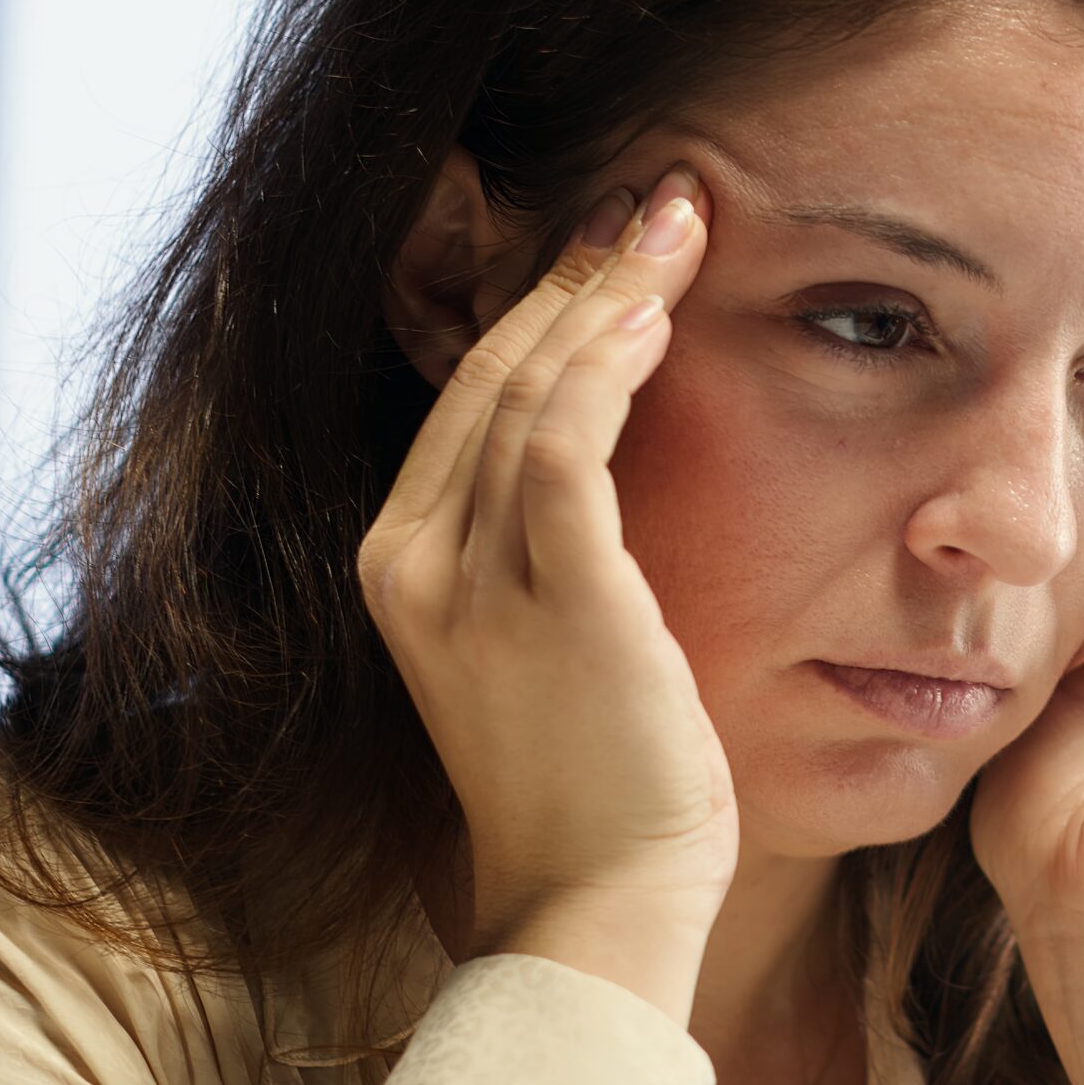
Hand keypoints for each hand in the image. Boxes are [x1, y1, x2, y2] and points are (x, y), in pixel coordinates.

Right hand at [356, 162, 730, 1022]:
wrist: (600, 889)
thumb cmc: (600, 764)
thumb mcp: (550, 629)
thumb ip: (551, 535)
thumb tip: (614, 435)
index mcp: (404, 560)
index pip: (471, 394)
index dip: (545, 304)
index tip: (619, 242)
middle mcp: (413, 557)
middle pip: (492, 369)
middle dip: (580, 270)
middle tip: (662, 195)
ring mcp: (468, 576)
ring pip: (529, 386)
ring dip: (609, 291)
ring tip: (679, 219)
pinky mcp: (548, 593)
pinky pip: (563, 441)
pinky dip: (607, 362)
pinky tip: (657, 310)